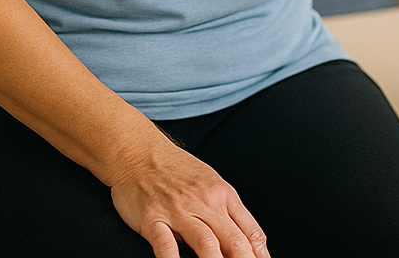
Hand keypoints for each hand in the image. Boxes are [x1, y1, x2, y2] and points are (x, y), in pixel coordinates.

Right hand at [109, 138, 271, 257]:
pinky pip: (165, 245)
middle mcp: (204, 202)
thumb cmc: (176, 170)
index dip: (260, 255)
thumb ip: (229, 211)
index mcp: (223, 194)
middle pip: (234, 240)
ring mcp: (178, 211)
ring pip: (206, 243)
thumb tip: (251, 241)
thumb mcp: (211, 183)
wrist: (138, 152)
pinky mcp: (152, 219)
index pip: (251, 231)